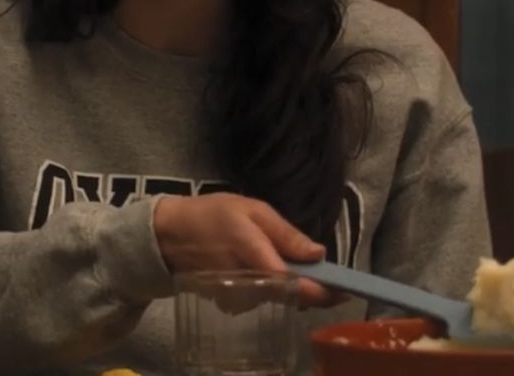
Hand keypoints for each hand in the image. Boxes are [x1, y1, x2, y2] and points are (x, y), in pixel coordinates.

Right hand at [153, 192, 340, 306]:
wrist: (168, 235)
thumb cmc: (212, 214)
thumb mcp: (251, 210)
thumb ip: (286, 234)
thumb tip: (319, 254)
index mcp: (259, 259)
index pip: (300, 287)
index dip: (326, 292)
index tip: (346, 291)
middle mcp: (251, 287)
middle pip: (292, 296)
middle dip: (307, 285)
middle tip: (309, 264)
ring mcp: (239, 300)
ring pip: (276, 297)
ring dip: (284, 282)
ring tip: (270, 254)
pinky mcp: (230, 304)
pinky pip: (259, 298)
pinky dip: (264, 285)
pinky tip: (253, 265)